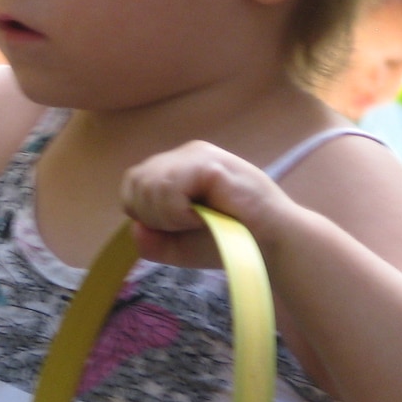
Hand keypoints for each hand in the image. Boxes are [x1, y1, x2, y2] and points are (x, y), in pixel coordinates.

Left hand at [121, 142, 295, 264]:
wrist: (269, 245)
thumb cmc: (228, 242)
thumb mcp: (177, 246)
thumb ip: (150, 240)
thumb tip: (134, 227)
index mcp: (176, 168)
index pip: (132, 183)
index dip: (143, 213)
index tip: (176, 226)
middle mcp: (184, 155)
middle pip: (134, 182)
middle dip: (152, 216)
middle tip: (188, 224)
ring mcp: (197, 155)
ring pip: (147, 184)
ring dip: (167, 215)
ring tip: (198, 220)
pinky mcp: (208, 163)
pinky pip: (168, 188)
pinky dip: (178, 212)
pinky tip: (202, 216)